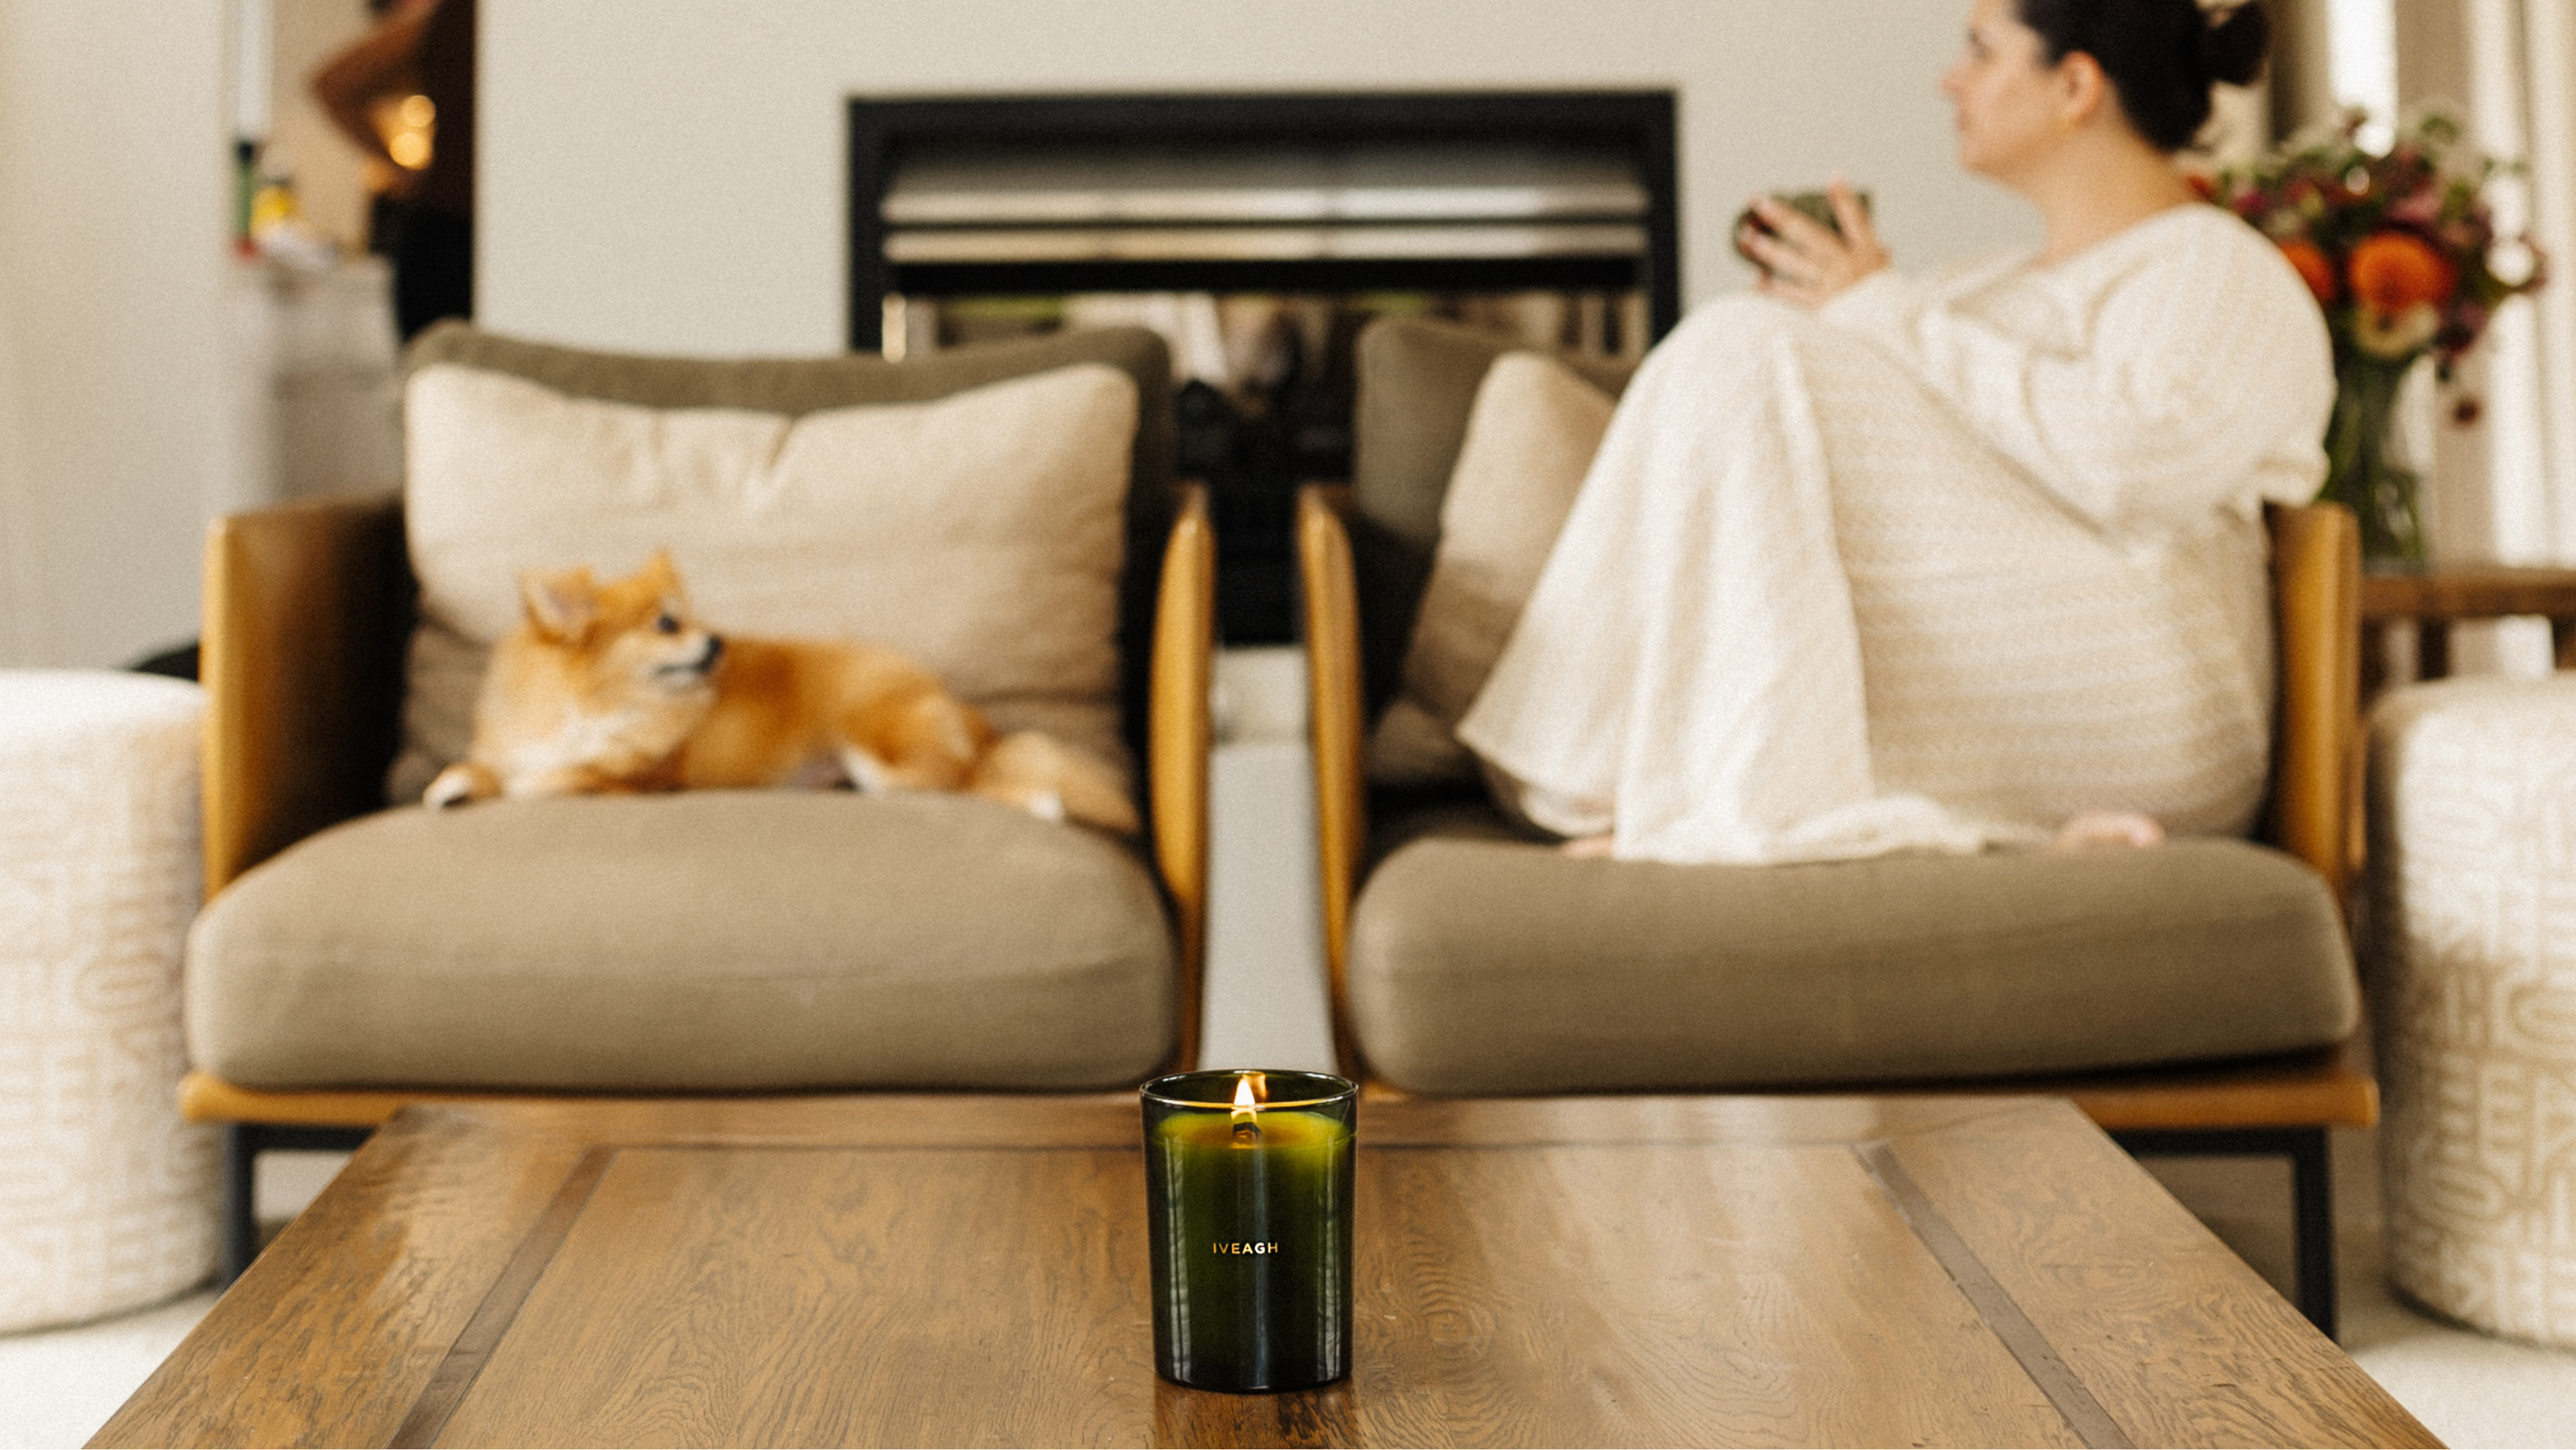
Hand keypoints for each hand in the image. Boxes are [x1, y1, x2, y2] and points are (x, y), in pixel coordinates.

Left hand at [1736, 179, 1889, 307]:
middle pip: (1811, 235)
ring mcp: (1832, 285)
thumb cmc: (1888, 307)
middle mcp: (1846, 265)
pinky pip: (1793, 295)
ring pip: (1796, 263)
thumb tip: (1886, 249)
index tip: (1834, 178)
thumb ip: (1882, 260)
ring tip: (1749, 239)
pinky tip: (1757, 282)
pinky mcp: (1821, 308)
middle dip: (1784, 218)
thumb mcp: (1889, 279)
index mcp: (1866, 255)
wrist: (1891, 335)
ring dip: (1771, 251)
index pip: (1856, 220)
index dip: (1845, 199)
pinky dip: (1774, 290)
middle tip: (1760, 204)